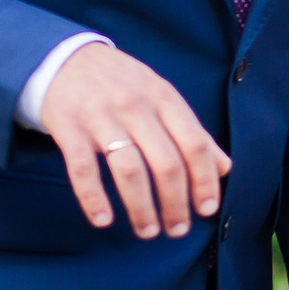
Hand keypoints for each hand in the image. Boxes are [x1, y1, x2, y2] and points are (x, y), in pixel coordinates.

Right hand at [39, 42, 230, 237]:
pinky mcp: (68, 127)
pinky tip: (104, 221)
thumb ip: (193, 132)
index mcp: (165, 98)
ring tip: (149, 231)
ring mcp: (101, 116)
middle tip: (178, 230)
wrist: (64, 58)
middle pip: (165, 162)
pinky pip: (83, 169)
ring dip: (141, 206)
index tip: (207, 209)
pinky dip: (93, 198)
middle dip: (176, 202)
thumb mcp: (162, 97)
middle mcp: (136, 106)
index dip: (204, 180)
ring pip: (128, 169)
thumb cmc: (122, 84)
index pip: (195, 144)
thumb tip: (224, 169)